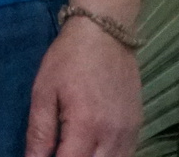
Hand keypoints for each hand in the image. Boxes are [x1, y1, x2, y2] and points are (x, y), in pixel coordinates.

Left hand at [24, 15, 138, 156]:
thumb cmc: (68, 59)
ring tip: (74, 148)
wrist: (105, 34)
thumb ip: (39, 131)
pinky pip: (126, 156)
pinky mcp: (138, 127)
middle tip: (58, 150)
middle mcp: (112, 136)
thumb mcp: (44, 91)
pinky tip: (93, 150)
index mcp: (85, 126)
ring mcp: (129, 133)